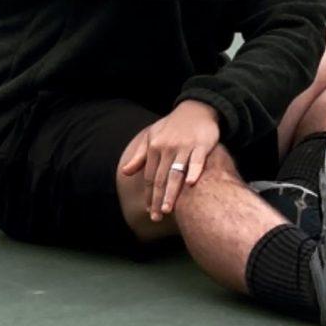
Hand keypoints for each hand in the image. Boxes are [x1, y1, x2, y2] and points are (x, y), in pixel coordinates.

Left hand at [119, 100, 219, 221]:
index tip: (148, 210)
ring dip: (171, 192)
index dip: (148, 194)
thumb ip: (140, 156)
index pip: (150, 176)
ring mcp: (185, 146)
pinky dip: (194, 172)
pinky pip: (197, 161)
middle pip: (161, 178)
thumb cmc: (173, 126)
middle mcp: (168, 147)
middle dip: (157, 199)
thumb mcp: (153, 136)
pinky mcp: (202, 144)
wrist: (197, 108)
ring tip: (168, 210)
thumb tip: (124, 173)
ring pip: (176, 173)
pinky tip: (191, 185)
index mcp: (155, 146)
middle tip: (156, 217)